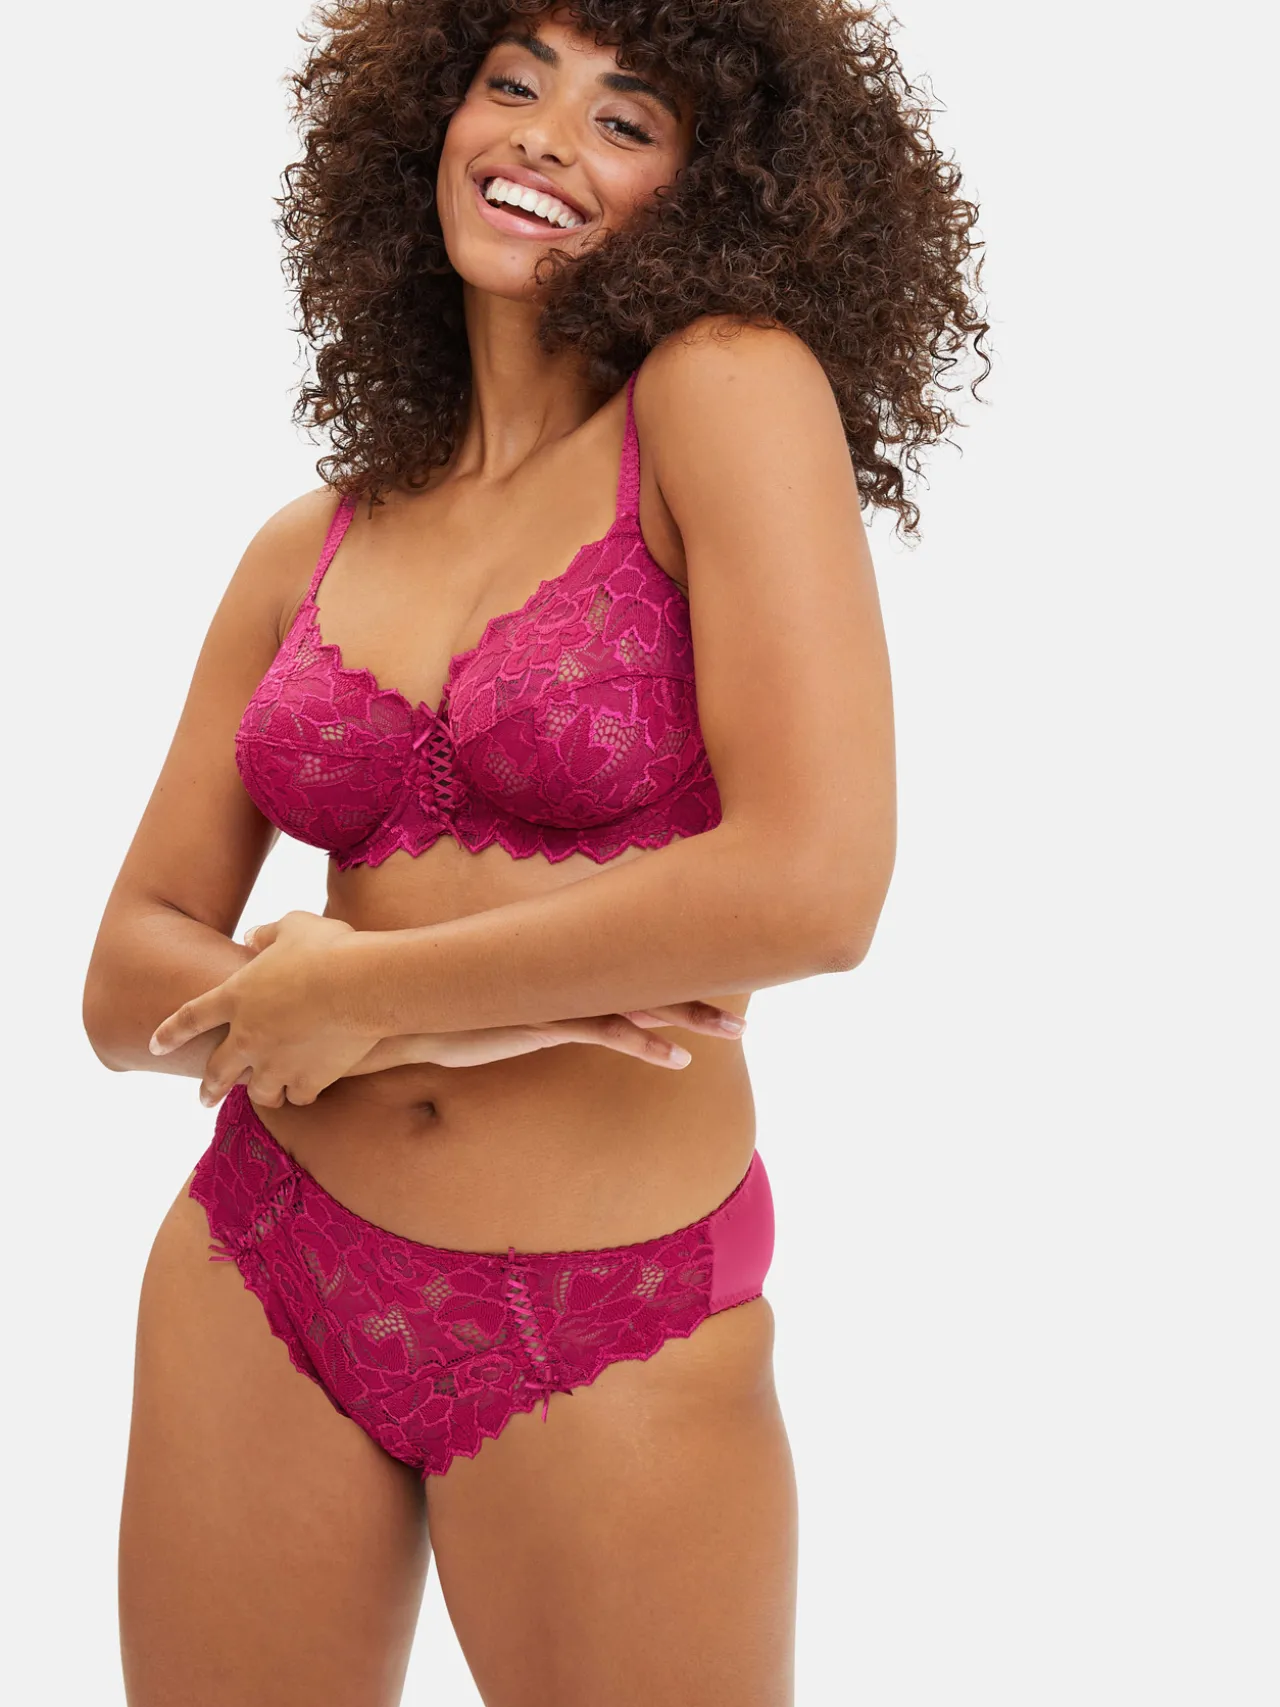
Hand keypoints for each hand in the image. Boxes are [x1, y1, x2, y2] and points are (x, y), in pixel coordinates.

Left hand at [148, 910, 378, 1108]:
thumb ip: (267, 934)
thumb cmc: (327, 948)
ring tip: (269, 1093)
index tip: (155, 1045)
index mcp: (236, 996)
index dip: (171, 1032)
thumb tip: (252, 938)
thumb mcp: (293, 926)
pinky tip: (308, 1088)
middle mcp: (249, 1036)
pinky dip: (302, 1092)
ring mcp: (278, 1063)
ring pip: (260, 1092)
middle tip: (204, 1098)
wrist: (359, 984)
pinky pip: (299, 1096)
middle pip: (217, 1070)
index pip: (191, 1017)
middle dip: (209, 1087)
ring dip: (263, 1091)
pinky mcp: (310, 1079)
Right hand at [343, 1000, 747, 1075]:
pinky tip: (677, 1059)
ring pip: (643, 1000)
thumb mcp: (521, 1003)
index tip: (731, 967)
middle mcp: (574, 974)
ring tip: (737, 1030)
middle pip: (657, 973)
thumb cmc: (465, 1008)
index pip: (641, 960)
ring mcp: (562, 997)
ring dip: (694, 1015)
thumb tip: (591, 1007)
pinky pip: (605, 1032)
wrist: (409, 1009)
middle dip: (710, 986)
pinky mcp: (545, 1021)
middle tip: (753, 1008)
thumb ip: (558, 1001)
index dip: (687, 963)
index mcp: (573, 967)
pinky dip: (645, 1044)